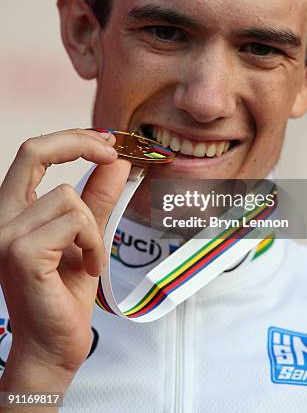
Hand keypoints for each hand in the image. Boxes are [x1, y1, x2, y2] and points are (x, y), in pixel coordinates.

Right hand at [0, 129, 130, 375]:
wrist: (55, 345)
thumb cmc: (66, 292)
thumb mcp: (87, 235)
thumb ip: (98, 198)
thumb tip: (117, 162)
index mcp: (13, 210)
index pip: (32, 153)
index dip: (70, 137)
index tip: (106, 141)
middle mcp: (1, 218)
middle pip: (34, 151)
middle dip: (80, 142)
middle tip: (114, 153)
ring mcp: (7, 235)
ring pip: (69, 196)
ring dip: (94, 226)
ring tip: (92, 257)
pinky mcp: (23, 252)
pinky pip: (76, 222)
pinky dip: (93, 242)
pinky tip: (89, 267)